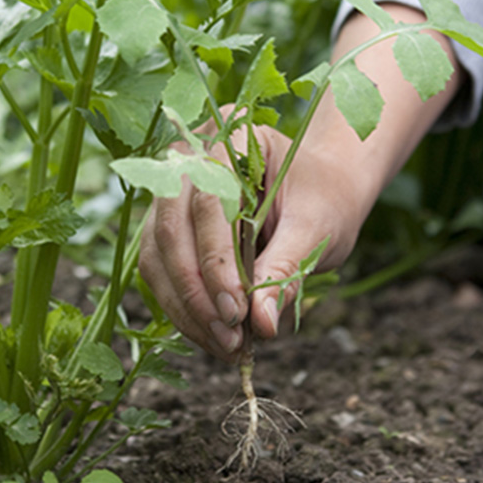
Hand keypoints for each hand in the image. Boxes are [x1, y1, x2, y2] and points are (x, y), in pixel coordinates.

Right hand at [138, 6, 464, 360]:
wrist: (323, 190)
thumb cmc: (324, 198)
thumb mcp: (317, 229)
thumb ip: (286, 270)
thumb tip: (262, 325)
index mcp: (230, 137)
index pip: (208, 203)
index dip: (217, 262)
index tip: (238, 312)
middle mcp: (188, 158)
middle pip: (171, 229)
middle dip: (197, 291)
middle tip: (229, 337)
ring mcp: (171, 194)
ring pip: (157, 255)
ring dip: (185, 307)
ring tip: (224, 345)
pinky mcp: (167, 228)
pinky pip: (160, 271)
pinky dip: (182, 308)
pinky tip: (211, 335)